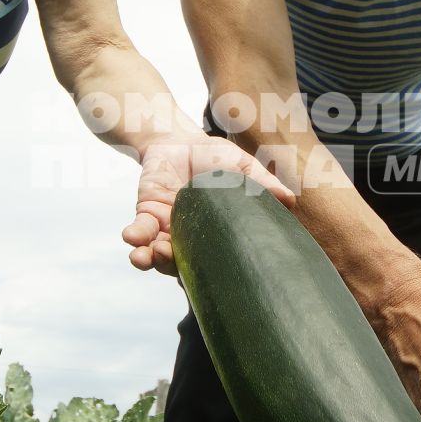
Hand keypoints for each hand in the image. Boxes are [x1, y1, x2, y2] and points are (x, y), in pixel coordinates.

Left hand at [121, 131, 294, 273]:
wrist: (180, 139)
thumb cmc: (215, 158)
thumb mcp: (243, 168)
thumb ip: (262, 184)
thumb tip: (289, 199)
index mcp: (213, 235)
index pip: (213, 262)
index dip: (211, 274)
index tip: (213, 282)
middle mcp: (189, 238)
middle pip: (181, 265)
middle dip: (173, 268)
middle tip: (171, 262)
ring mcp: (167, 228)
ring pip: (156, 253)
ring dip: (149, 259)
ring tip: (149, 256)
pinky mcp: (147, 212)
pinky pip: (139, 230)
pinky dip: (135, 235)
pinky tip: (131, 236)